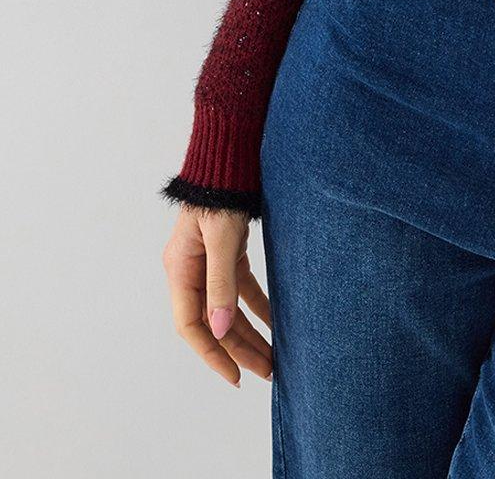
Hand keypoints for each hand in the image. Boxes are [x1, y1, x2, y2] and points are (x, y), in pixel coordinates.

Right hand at [163, 204, 272, 385]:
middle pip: (214, 322)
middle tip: (267, 370)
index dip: (212, 353)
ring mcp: (209, 263)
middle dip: (239, 348)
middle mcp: (191, 271)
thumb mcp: (221, 238)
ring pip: (228, 309)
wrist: (229, 155)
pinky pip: (241, 289)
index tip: (235, 375)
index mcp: (180, 270)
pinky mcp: (227, 253)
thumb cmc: (220, 193)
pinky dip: (258, 305)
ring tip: (273, 356)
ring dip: (249, 332)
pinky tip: (277, 320)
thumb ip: (221, 282)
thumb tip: (219, 330)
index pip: (191, 326)